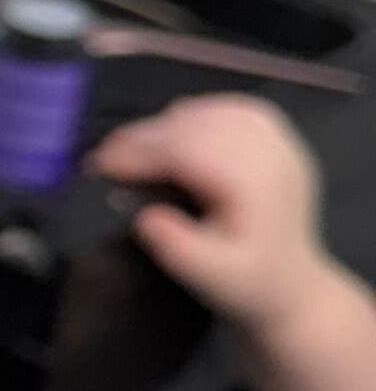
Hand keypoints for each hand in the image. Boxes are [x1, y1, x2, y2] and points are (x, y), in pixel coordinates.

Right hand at [88, 94, 347, 336]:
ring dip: (164, 126)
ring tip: (131, 150)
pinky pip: (227, 108)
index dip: (139, 153)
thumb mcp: (209, 278)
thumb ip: (177, 248)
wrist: (291, 282)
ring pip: (209, 111)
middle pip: (196, 126)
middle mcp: (271, 155)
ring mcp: (277, 141)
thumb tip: (145, 216)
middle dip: (142, 138)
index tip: (98, 168)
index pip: (189, 151)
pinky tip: (171, 135)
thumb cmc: (245, 282)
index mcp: (256, 187)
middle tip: (102, 160)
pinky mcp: (275, 137)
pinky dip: (192, 115)